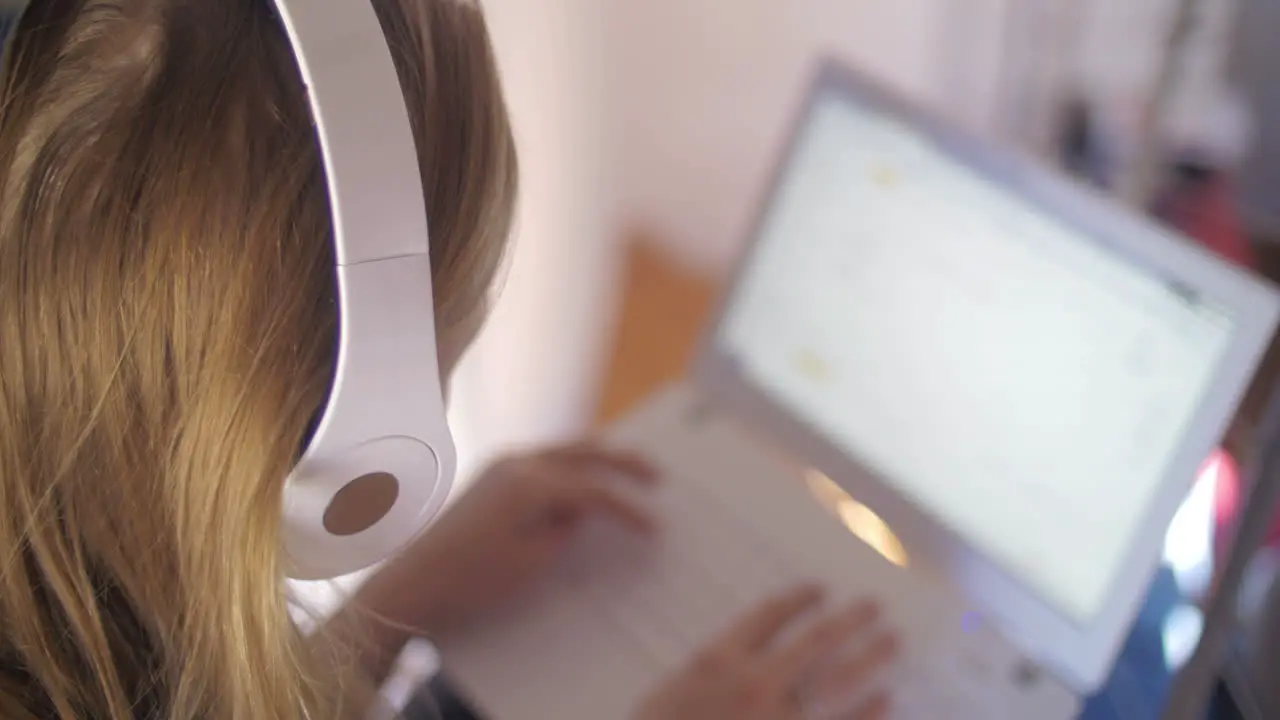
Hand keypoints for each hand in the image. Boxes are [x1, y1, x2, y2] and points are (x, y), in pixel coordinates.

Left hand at [362, 443, 655, 636]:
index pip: (594, 491)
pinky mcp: (492, 475)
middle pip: (583, 452)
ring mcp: (502, 464)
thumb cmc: (474, 578)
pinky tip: (583, 478)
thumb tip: (580, 510)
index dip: (627, 509)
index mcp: (531, 483)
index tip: (654, 528)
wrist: (417, 582)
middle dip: (622, 461)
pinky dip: (571, 465)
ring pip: (563, 449)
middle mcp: (518, 462)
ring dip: (597, 457)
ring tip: (627, 469)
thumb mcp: (532, 560)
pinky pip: (543, 459)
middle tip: (655, 474)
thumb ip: (564, 528)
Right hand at [635, 586, 897, 719]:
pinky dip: (869, 714)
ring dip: (870, 658)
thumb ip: (709, 672)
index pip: (768, 615)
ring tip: (892, 641)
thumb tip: (745, 657)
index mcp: (719, 660)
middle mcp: (756, 683)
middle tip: (874, 605)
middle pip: (815, 640)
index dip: (798, 599)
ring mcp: (780, 719)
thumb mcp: (671, 693)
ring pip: (838, 682)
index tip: (819, 590)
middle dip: (849, 620)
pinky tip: (886, 700)